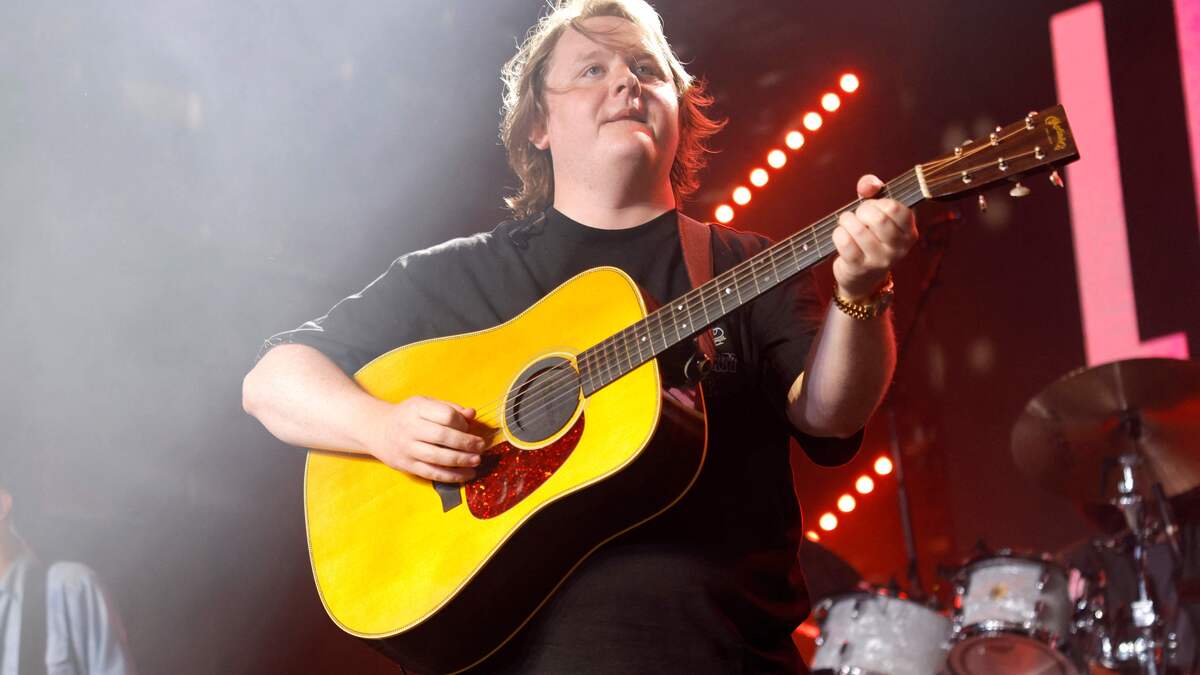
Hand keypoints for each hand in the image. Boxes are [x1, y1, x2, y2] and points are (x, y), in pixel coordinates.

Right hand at [363, 396, 486, 482]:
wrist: (377, 429)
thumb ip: (449, 408)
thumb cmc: (408, 415)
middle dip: (466, 443)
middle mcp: (410, 429)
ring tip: (477, 460)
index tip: (468, 427)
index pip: (446, 415)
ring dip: (461, 460)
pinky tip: (466, 475)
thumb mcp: (425, 404)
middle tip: (481, 446)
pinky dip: (451, 476)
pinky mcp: (407, 466)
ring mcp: (407, 449)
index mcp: (417, 409)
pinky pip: (432, 473)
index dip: (462, 422)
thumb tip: (472, 413)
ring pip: (438, 458)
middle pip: (443, 437)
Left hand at [831, 174, 918, 299]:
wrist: (862, 276)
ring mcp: (880, 260)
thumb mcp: (877, 212)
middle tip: (858, 215)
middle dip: (862, 211)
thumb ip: (873, 190)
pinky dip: (838, 233)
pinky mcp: (860, 267)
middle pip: (878, 219)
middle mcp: (899, 248)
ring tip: (846, 223)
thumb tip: (867, 184)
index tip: (873, 207)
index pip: (896, 209)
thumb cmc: (870, 237)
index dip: (879, 203)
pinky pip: (845, 243)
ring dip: (846, 221)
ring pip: (859, 230)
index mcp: (909, 233)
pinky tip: (840, 234)